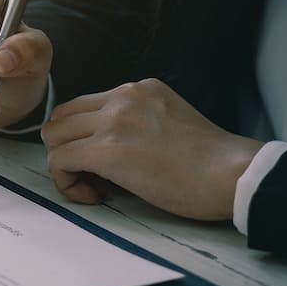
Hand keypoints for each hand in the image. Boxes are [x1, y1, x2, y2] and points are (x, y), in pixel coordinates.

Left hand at [41, 78, 263, 220]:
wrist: (233, 175)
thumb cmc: (208, 163)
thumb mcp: (166, 122)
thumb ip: (133, 124)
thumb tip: (98, 150)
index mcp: (139, 90)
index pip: (83, 107)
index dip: (82, 138)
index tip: (104, 165)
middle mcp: (123, 97)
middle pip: (61, 118)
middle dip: (67, 150)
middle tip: (94, 178)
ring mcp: (114, 121)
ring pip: (53, 137)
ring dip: (64, 166)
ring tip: (95, 188)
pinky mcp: (107, 149)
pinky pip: (59, 161)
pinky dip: (66, 182)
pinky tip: (93, 195)